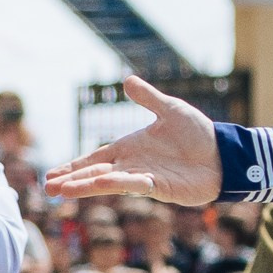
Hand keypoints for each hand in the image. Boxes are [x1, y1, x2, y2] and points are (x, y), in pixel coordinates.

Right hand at [46, 76, 219, 206]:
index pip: (95, 159)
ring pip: (110, 182)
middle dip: (72, 181)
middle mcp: (133, 165)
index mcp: (130, 148)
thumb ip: (148, 98)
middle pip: (96, 174)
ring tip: (63, 192)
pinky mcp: (160, 187)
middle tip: (48, 189)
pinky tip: (101, 184)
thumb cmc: (198, 134)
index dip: (74, 166)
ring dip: (87, 186)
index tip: (52, 175)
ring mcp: (145, 177)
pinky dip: (118, 183)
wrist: (223, 153)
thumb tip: (127, 80)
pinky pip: (135, 184)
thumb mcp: (170, 109)